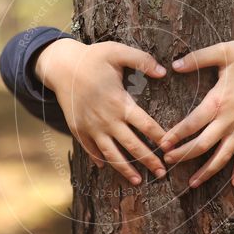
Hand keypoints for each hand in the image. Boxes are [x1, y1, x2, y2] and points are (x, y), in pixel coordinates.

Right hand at [35, 38, 167, 184]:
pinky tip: (106, 168)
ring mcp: (91, 128)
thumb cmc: (92, 57)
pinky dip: (99, 160)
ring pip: (111, 154)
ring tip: (138, 181)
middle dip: (149, 161)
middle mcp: (107, 120)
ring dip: (126, 169)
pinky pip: (90, 150)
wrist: (60, 66)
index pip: (146, 125)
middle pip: (133, 146)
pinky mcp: (78, 130)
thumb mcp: (117, 52)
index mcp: (119, 102)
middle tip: (162, 173)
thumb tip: (164, 71)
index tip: (172, 148)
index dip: (161, 138)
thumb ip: (142, 60)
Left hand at [159, 38, 233, 187]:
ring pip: (223, 156)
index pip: (193, 123)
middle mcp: (230, 120)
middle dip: (184, 155)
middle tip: (167, 161)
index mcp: (219, 101)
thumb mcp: (224, 51)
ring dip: (207, 171)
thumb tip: (174, 65)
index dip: (177, 135)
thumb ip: (198, 58)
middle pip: (204, 145)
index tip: (163, 143)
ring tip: (192, 183)